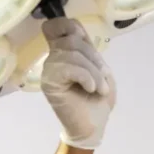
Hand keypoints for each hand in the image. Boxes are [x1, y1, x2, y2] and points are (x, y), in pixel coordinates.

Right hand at [41, 18, 116, 149]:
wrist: (93, 127)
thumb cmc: (98, 100)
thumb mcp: (100, 69)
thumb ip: (88, 49)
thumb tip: (76, 32)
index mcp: (64, 52)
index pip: (57, 25)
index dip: (71, 27)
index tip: (87, 45)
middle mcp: (53, 58)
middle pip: (71, 40)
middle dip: (94, 58)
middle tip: (103, 79)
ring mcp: (49, 71)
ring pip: (71, 54)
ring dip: (93, 72)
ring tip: (100, 89)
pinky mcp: (49, 83)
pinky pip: (68, 68)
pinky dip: (85, 77)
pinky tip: (91, 89)